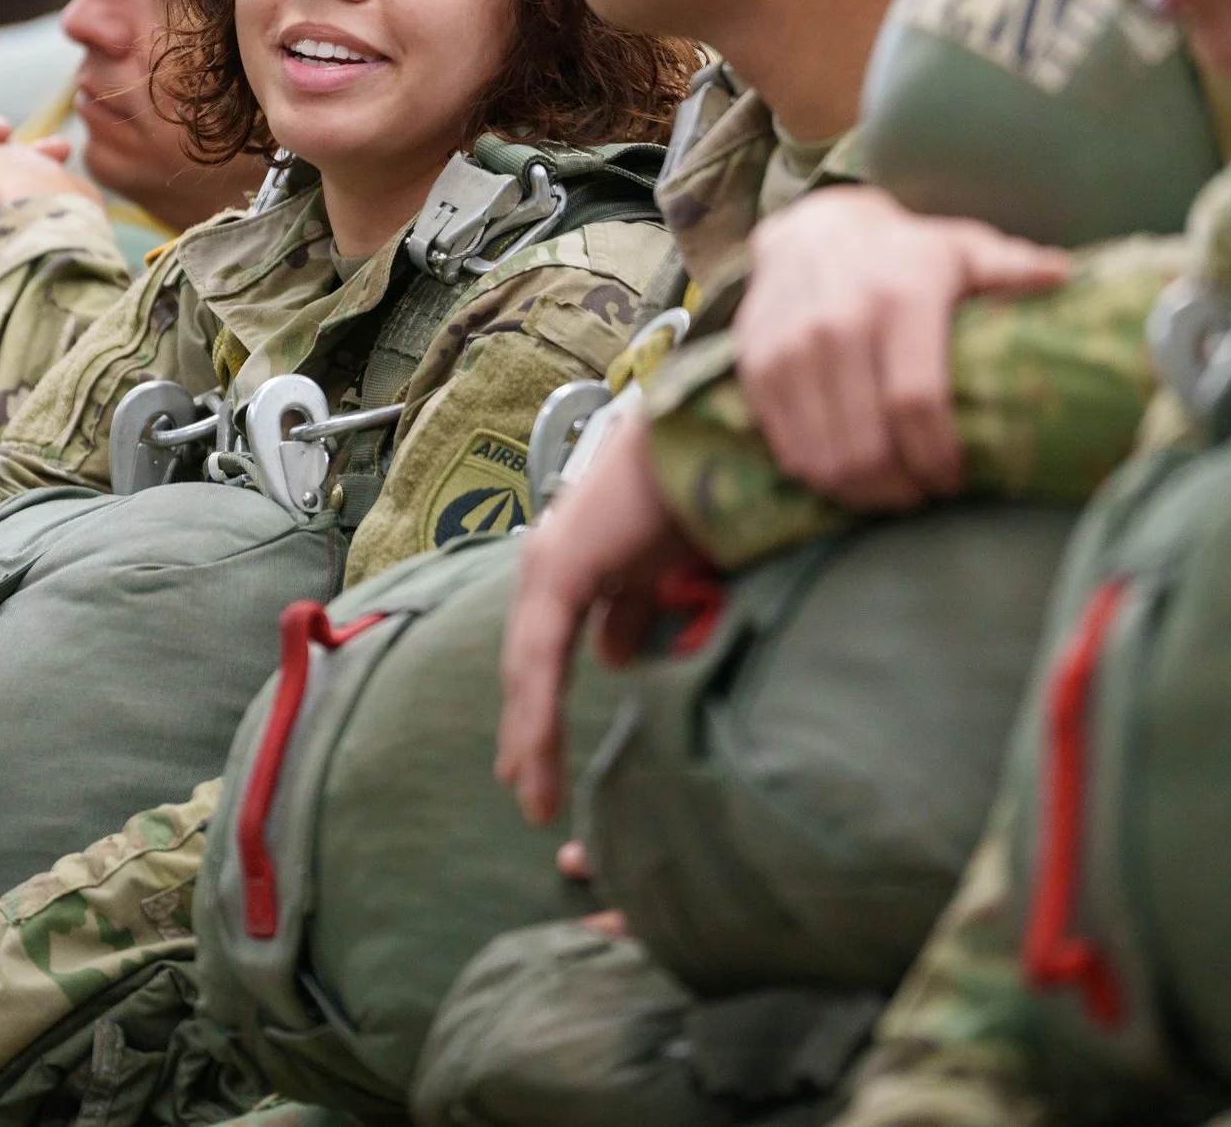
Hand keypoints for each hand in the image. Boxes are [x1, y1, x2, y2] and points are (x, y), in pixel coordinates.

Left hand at [497, 408, 691, 824]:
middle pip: (528, 663)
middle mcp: (548, 561)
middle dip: (526, 729)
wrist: (704, 438)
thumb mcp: (662, 569)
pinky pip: (543, 653)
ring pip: (528, 666)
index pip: (546, 648)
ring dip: (529, 732)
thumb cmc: (694, 491)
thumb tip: (612, 658)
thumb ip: (631, 608)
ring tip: (530, 791)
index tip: (534, 761)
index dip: (539, 704)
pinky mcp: (562, 568)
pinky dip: (537, 707)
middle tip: (526, 792)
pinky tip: (533, 751)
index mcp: (571, 562)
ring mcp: (550, 563)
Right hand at [736, 186, 1069, 511]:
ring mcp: (789, 348)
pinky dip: (819, 475)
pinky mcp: (757, 367)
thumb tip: (1064, 276)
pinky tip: (847, 473)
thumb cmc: (903, 253)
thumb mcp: (961, 248)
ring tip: (889, 491)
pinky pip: (788, 448)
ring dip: (861, 492)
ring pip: (824, 457)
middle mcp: (837, 322)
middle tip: (923, 494)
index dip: (937, 456)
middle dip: (901, 488)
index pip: (916, 402)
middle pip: (867, 444)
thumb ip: (1010, 267)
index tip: (954, 479)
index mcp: (899, 297)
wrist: (812, 228)